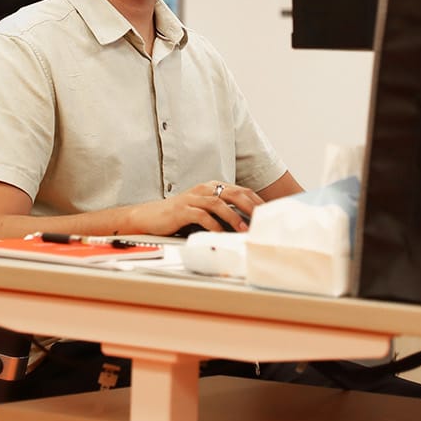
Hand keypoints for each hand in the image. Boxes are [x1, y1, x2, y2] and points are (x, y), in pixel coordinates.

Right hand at [128, 180, 265, 235]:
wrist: (150, 216)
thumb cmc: (180, 215)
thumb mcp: (204, 210)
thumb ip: (222, 212)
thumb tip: (247, 224)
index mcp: (213, 187)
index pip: (241, 190)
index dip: (257, 200)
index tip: (270, 212)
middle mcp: (204, 189)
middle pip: (233, 193)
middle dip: (251, 206)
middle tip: (263, 219)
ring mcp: (193, 198)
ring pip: (219, 203)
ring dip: (234, 217)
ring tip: (243, 229)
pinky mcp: (182, 209)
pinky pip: (201, 215)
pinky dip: (213, 225)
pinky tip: (220, 233)